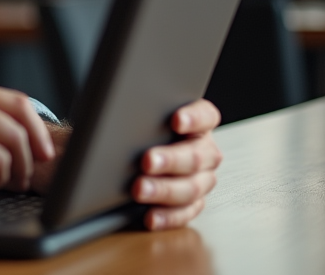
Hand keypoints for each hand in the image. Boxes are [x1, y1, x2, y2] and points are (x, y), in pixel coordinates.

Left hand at [132, 99, 222, 229]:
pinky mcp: (193, 203)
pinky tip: (150, 216)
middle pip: (197, 156)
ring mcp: (202, 178)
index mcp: (199, 122)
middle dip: (171, 160)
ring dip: (165, 190)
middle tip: (147, 161)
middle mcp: (205, 150)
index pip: (206, 116)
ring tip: (139, 189)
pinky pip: (186, 213)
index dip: (194, 118)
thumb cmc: (137, 126)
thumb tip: (117, 108)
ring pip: (192, 187)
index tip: (176, 120)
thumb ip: (139, 111)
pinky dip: (168, 216)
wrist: (130, 150)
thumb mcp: (139, 114)